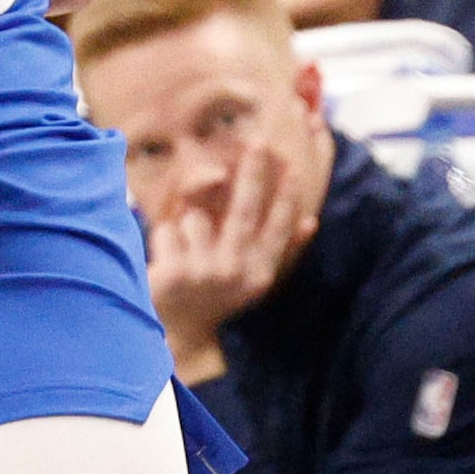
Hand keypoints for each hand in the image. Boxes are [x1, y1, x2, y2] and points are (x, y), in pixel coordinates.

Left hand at [145, 146, 315, 382]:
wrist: (177, 332)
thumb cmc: (214, 295)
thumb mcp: (249, 278)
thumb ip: (275, 249)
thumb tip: (311, 220)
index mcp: (259, 273)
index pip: (277, 229)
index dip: (286, 198)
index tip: (294, 168)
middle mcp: (237, 273)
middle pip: (246, 212)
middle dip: (255, 174)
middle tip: (259, 141)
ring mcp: (206, 273)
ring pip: (195, 219)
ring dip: (185, 227)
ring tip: (184, 254)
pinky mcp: (176, 272)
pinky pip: (168, 230)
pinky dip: (163, 238)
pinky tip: (166, 263)